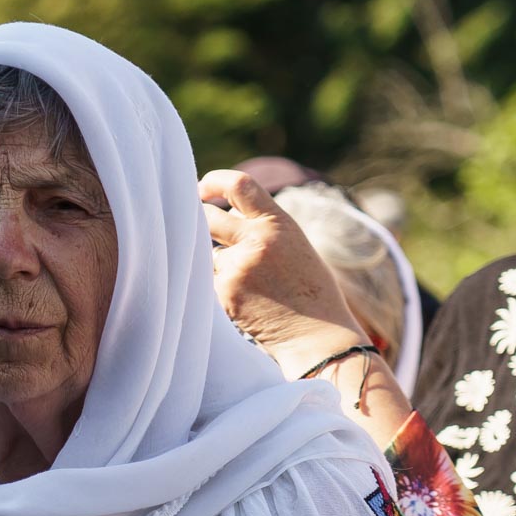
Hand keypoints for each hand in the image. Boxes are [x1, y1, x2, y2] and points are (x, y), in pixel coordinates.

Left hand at [199, 169, 366, 369]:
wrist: (317, 334)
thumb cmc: (308, 291)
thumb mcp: (293, 246)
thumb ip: (261, 228)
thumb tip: (220, 213)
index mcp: (279, 223)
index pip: (240, 185)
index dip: (214, 181)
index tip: (202, 187)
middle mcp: (257, 240)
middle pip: (208, 217)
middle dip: (199, 220)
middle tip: (199, 226)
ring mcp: (238, 267)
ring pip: (207, 254)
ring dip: (218, 263)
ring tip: (252, 283)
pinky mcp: (225, 292)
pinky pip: (209, 280)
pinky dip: (220, 286)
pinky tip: (248, 300)